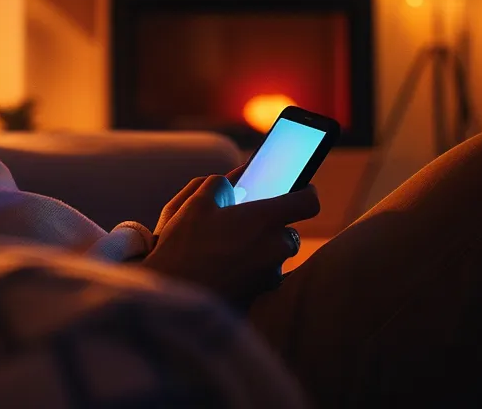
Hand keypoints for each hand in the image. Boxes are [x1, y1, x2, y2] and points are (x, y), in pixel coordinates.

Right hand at [139, 164, 320, 306]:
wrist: (173, 300)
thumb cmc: (184, 248)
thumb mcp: (194, 204)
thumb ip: (220, 185)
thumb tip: (231, 183)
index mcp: (266, 219)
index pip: (308, 202)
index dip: (305, 192)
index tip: (298, 189)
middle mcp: (276, 248)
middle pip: (289, 231)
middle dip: (271, 226)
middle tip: (243, 223)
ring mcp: (270, 275)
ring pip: (276, 255)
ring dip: (261, 249)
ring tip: (227, 249)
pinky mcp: (260, 295)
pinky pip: (264, 276)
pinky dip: (251, 270)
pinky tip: (224, 269)